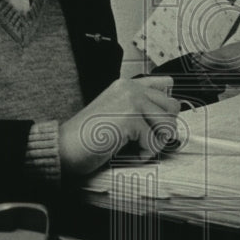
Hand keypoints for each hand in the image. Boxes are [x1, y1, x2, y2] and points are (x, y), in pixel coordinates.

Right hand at [59, 76, 180, 175]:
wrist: (64, 147)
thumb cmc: (88, 137)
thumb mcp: (117, 113)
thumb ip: (140, 106)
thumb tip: (174, 108)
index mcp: (127, 85)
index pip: (166, 85)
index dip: (166, 108)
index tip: (153, 122)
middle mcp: (130, 88)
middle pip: (172, 108)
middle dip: (162, 129)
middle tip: (143, 139)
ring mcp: (130, 101)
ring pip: (168, 125)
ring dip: (154, 143)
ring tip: (134, 147)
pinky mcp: (130, 118)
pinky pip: (154, 141)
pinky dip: (144, 154)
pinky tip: (127, 153)